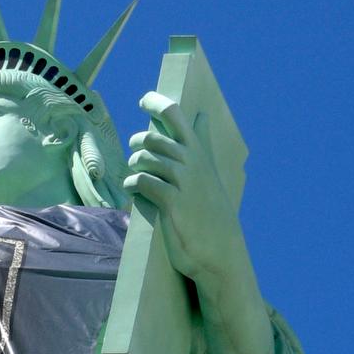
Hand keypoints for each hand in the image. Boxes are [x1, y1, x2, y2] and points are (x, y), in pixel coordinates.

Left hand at [124, 93, 248, 293]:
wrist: (220, 252)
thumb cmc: (210, 211)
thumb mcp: (209, 172)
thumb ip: (201, 143)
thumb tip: (201, 116)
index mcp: (199, 153)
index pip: (175, 115)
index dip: (156, 103)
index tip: (144, 101)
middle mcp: (191, 162)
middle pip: (154, 136)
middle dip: (139, 142)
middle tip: (137, 151)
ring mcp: (182, 181)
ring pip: (145, 158)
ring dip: (135, 165)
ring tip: (135, 175)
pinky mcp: (171, 202)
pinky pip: (142, 182)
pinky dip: (133, 184)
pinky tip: (134, 190)